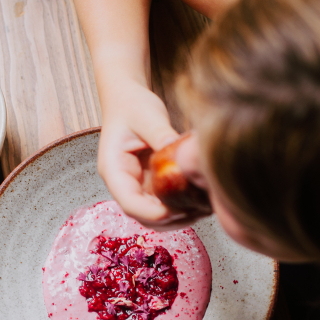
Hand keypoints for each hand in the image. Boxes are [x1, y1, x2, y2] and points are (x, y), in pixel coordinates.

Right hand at [98, 81, 188, 228]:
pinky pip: (165, 205)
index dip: (154, 212)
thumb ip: (161, 135)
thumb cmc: (133, 106)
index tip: (179, 209)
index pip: (130, 204)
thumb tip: (179, 153)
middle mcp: (123, 185)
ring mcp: (137, 188)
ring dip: (180, 217)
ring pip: (156, 217)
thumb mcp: (146, 116)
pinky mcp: (150, 186)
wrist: (127, 100)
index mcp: (114, 170)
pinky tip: (202, 198)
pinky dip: (182, 206)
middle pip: (144, 217)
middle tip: (200, 210)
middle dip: (172, 219)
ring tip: (205, 206)